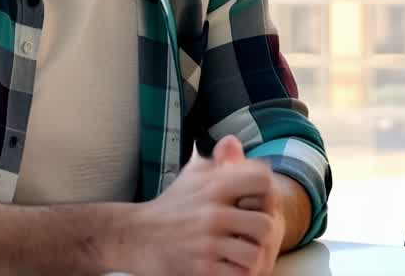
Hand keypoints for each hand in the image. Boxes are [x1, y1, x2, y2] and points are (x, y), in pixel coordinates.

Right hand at [106, 135, 278, 275]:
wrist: (135, 236)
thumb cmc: (171, 204)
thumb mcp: (192, 175)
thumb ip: (217, 159)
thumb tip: (233, 142)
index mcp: (215, 186)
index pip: (263, 181)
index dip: (268, 192)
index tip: (259, 203)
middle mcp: (212, 213)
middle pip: (266, 224)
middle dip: (265, 232)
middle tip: (255, 236)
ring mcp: (207, 243)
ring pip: (255, 253)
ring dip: (253, 256)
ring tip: (245, 253)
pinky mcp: (200, 269)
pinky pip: (238, 274)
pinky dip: (239, 272)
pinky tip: (232, 265)